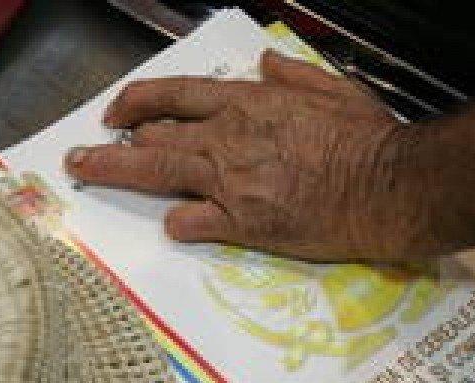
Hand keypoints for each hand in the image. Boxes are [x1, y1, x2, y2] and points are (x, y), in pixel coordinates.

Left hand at [64, 50, 423, 261]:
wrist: (390, 186)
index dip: (137, 101)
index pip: (175, 95)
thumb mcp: (332, 89)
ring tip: (85, 174)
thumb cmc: (368, 140)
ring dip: (113, 171)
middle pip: (153, 134)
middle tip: (86, 153)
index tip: (116, 112)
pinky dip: (175, 224)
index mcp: (249, 103)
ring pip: (154, 171)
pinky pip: (189, 222)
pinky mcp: (241, 223)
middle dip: (113, 143)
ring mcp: (231, 181)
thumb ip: (292, 75)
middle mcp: (229, 137)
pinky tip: (174, 226)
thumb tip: (266, 63)